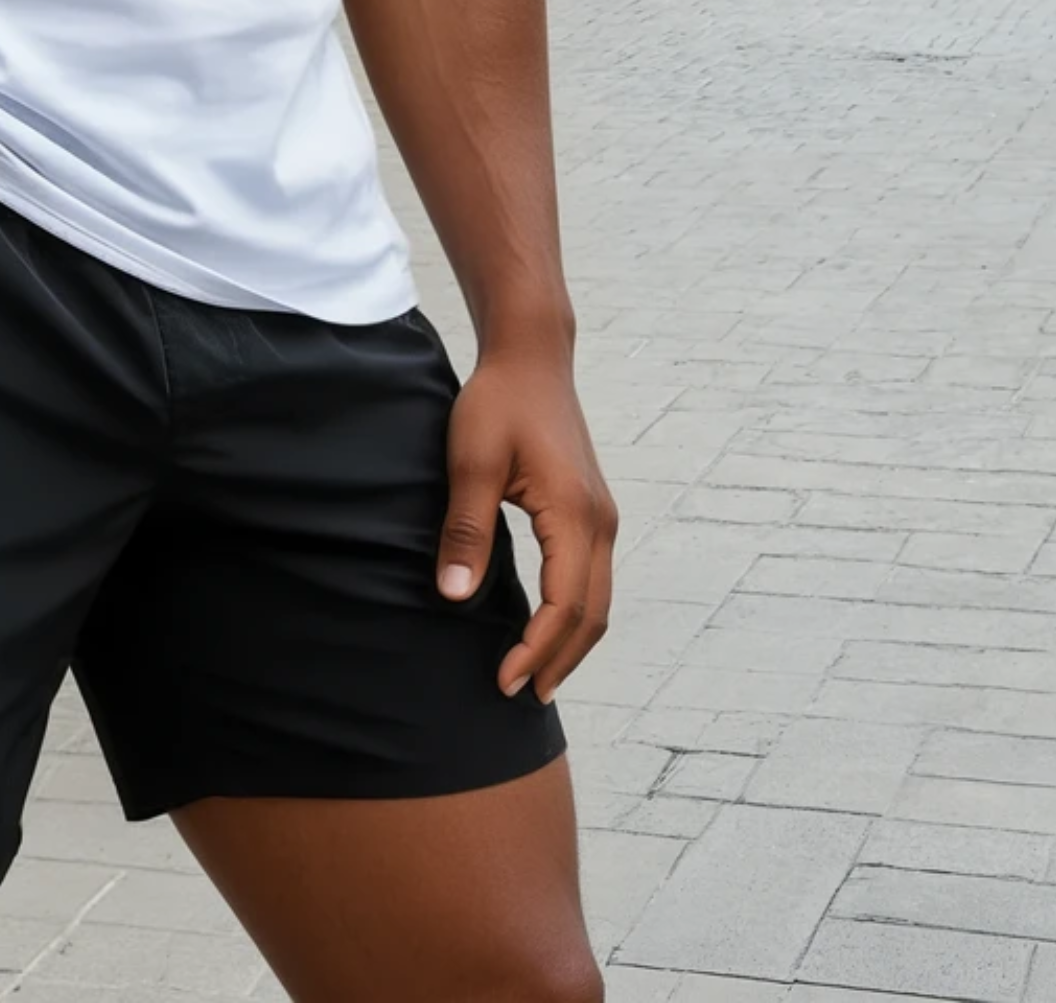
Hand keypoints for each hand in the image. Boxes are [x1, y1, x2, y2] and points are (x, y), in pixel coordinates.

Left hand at [436, 346, 614, 704]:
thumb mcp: (470, 462)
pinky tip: (547, 628)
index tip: (504, 681)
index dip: (536, 650)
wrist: (531, 358)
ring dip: (570, 642)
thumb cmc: (497, 403)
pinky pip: (591, 578)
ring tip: (535, 675)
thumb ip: (466, 531)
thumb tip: (454, 596)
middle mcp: (600, 521)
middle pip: (591, 614)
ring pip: (598, 600)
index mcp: (575, 514)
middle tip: (521, 696)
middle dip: (559, 660)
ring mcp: (602, 515)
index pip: (564, 605)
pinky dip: (574, 613)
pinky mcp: (592, 509)